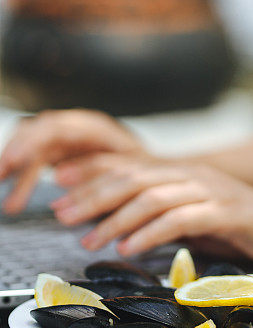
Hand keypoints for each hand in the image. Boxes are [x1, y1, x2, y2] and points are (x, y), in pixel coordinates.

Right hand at [0, 109, 143, 213]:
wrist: (162, 174)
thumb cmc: (149, 171)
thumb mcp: (129, 170)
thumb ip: (96, 169)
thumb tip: (58, 176)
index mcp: (94, 127)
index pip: (53, 127)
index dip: (29, 142)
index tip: (10, 162)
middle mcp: (77, 127)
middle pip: (35, 132)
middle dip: (13, 154)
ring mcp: (69, 139)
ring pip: (32, 146)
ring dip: (15, 169)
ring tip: (9, 201)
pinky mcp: (63, 153)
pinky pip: (36, 160)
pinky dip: (24, 177)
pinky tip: (16, 196)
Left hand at [53, 163, 252, 266]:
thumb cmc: (246, 229)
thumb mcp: (198, 218)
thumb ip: (165, 216)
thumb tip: (122, 228)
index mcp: (185, 173)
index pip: (130, 167)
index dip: (93, 176)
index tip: (60, 190)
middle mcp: (196, 175)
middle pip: (134, 177)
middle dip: (93, 196)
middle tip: (63, 215)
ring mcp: (214, 190)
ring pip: (153, 197)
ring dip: (116, 219)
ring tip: (90, 240)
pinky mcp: (230, 212)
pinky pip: (183, 219)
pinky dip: (151, 233)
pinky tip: (130, 247)